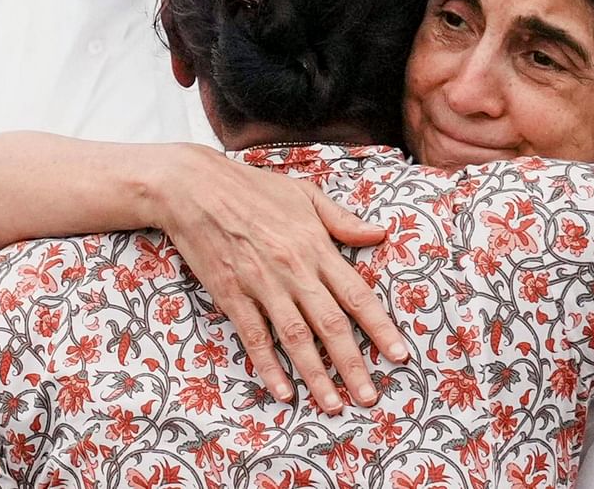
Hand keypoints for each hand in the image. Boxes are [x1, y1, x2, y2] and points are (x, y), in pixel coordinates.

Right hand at [152, 145, 405, 413]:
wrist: (194, 188)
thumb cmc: (253, 188)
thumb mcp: (305, 193)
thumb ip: (343, 220)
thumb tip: (379, 234)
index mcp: (316, 247)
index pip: (357, 295)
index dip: (380, 328)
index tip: (399, 355)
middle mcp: (294, 270)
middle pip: (331, 326)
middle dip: (353, 365)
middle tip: (370, 398)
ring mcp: (261, 285)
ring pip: (295, 338)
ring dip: (316, 375)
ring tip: (333, 405)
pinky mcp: (231, 296)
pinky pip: (254, 338)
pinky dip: (268, 366)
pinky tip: (283, 391)